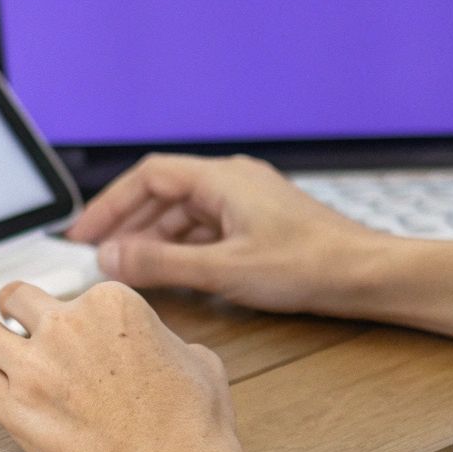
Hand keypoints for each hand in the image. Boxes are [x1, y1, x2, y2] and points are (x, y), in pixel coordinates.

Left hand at [0, 280, 237, 451]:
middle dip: (19, 314)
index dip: (76, 318)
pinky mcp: (14, 406)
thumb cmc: (191, 422)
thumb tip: (156, 347)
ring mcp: (35, 365)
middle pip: (16, 298)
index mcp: (110, 303)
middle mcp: (67, 324)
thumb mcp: (195, 356)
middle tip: (22, 331)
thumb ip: (161, 339)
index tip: (82, 339)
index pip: (75, 293)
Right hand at [67, 153, 384, 317]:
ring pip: (184, 213)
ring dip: (153, 238)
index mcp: (221, 179)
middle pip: (163, 193)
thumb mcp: (223, 271)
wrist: (367, 275)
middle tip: (96, 255)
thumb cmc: (309, 266)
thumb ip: (162, 265)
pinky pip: (205, 228)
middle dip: (126, 224)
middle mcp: (231, 182)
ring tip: (127, 269)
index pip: (148, 177)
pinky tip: (170, 273)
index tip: (84, 233)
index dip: (110, 204)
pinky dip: (181, 247)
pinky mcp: (258, 224)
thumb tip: (111, 260)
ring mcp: (246, 202)